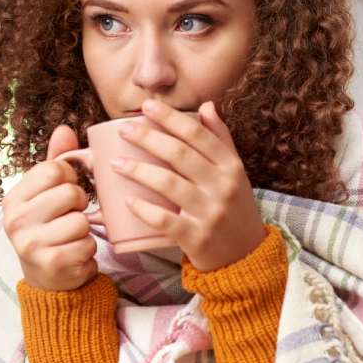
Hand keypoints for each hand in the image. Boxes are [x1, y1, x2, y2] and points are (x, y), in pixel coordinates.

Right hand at [3, 125, 98, 290]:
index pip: (53, 169)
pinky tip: (74, 254)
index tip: (65, 192)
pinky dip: (88, 249)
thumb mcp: (47, 194)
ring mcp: (31, 243)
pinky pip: (88, 243)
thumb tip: (65, 129)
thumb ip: (56, 162)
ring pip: (82, 220)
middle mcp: (16, 220)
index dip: (70, 178)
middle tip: (70, 216)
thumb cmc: (50, 230)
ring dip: (85, 230)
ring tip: (71, 237)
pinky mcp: (53, 263)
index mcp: (14, 198)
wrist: (48, 280)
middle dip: (80, 204)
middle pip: (70, 193)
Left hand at [115, 99, 265, 271]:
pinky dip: (145, 210)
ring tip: (116, 163)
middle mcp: (223, 187)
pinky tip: (128, 201)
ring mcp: (211, 213)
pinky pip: (166, 221)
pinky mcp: (197, 237)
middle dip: (148, 138)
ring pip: (169, 184)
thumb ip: (221, 139)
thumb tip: (205, 106)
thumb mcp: (235, 174)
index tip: (147, 107)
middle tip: (124, 129)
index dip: (171, 118)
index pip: (199, 135)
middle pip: (180, 154)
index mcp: (231, 167)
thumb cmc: (234, 209)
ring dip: (139, 171)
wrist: (246, 255)